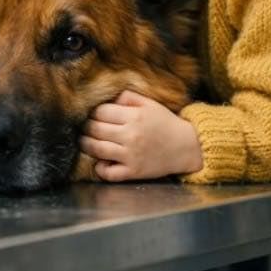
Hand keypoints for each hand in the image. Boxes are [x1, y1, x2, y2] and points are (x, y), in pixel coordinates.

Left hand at [80, 90, 202, 180]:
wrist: (186, 147)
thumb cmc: (165, 123)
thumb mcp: (148, 104)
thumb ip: (126, 97)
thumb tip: (106, 98)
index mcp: (134, 116)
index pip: (100, 112)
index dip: (93, 112)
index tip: (92, 114)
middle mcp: (131, 135)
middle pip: (95, 129)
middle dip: (86, 127)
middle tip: (84, 127)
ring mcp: (131, 155)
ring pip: (97, 149)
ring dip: (85, 144)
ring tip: (84, 141)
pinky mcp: (133, 172)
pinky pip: (109, 173)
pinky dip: (100, 168)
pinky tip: (99, 162)